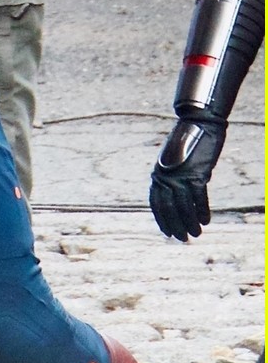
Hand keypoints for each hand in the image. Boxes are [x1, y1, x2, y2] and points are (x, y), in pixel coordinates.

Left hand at [149, 117, 226, 241]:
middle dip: (176, 225)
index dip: (162, 220)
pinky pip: (199, 200)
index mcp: (157, 174)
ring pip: (184, 208)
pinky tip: (205, 220)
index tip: (168, 232)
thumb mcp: (174, 162)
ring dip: (190, 223)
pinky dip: (202, 212)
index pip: (156, 204)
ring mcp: (180, 177)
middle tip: (184, 238)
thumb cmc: (187, 144)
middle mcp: (166, 177)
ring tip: (196, 233)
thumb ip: (173, 178)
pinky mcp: (196, 175)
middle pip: (169, 209)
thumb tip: (178, 198)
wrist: (198, 124)